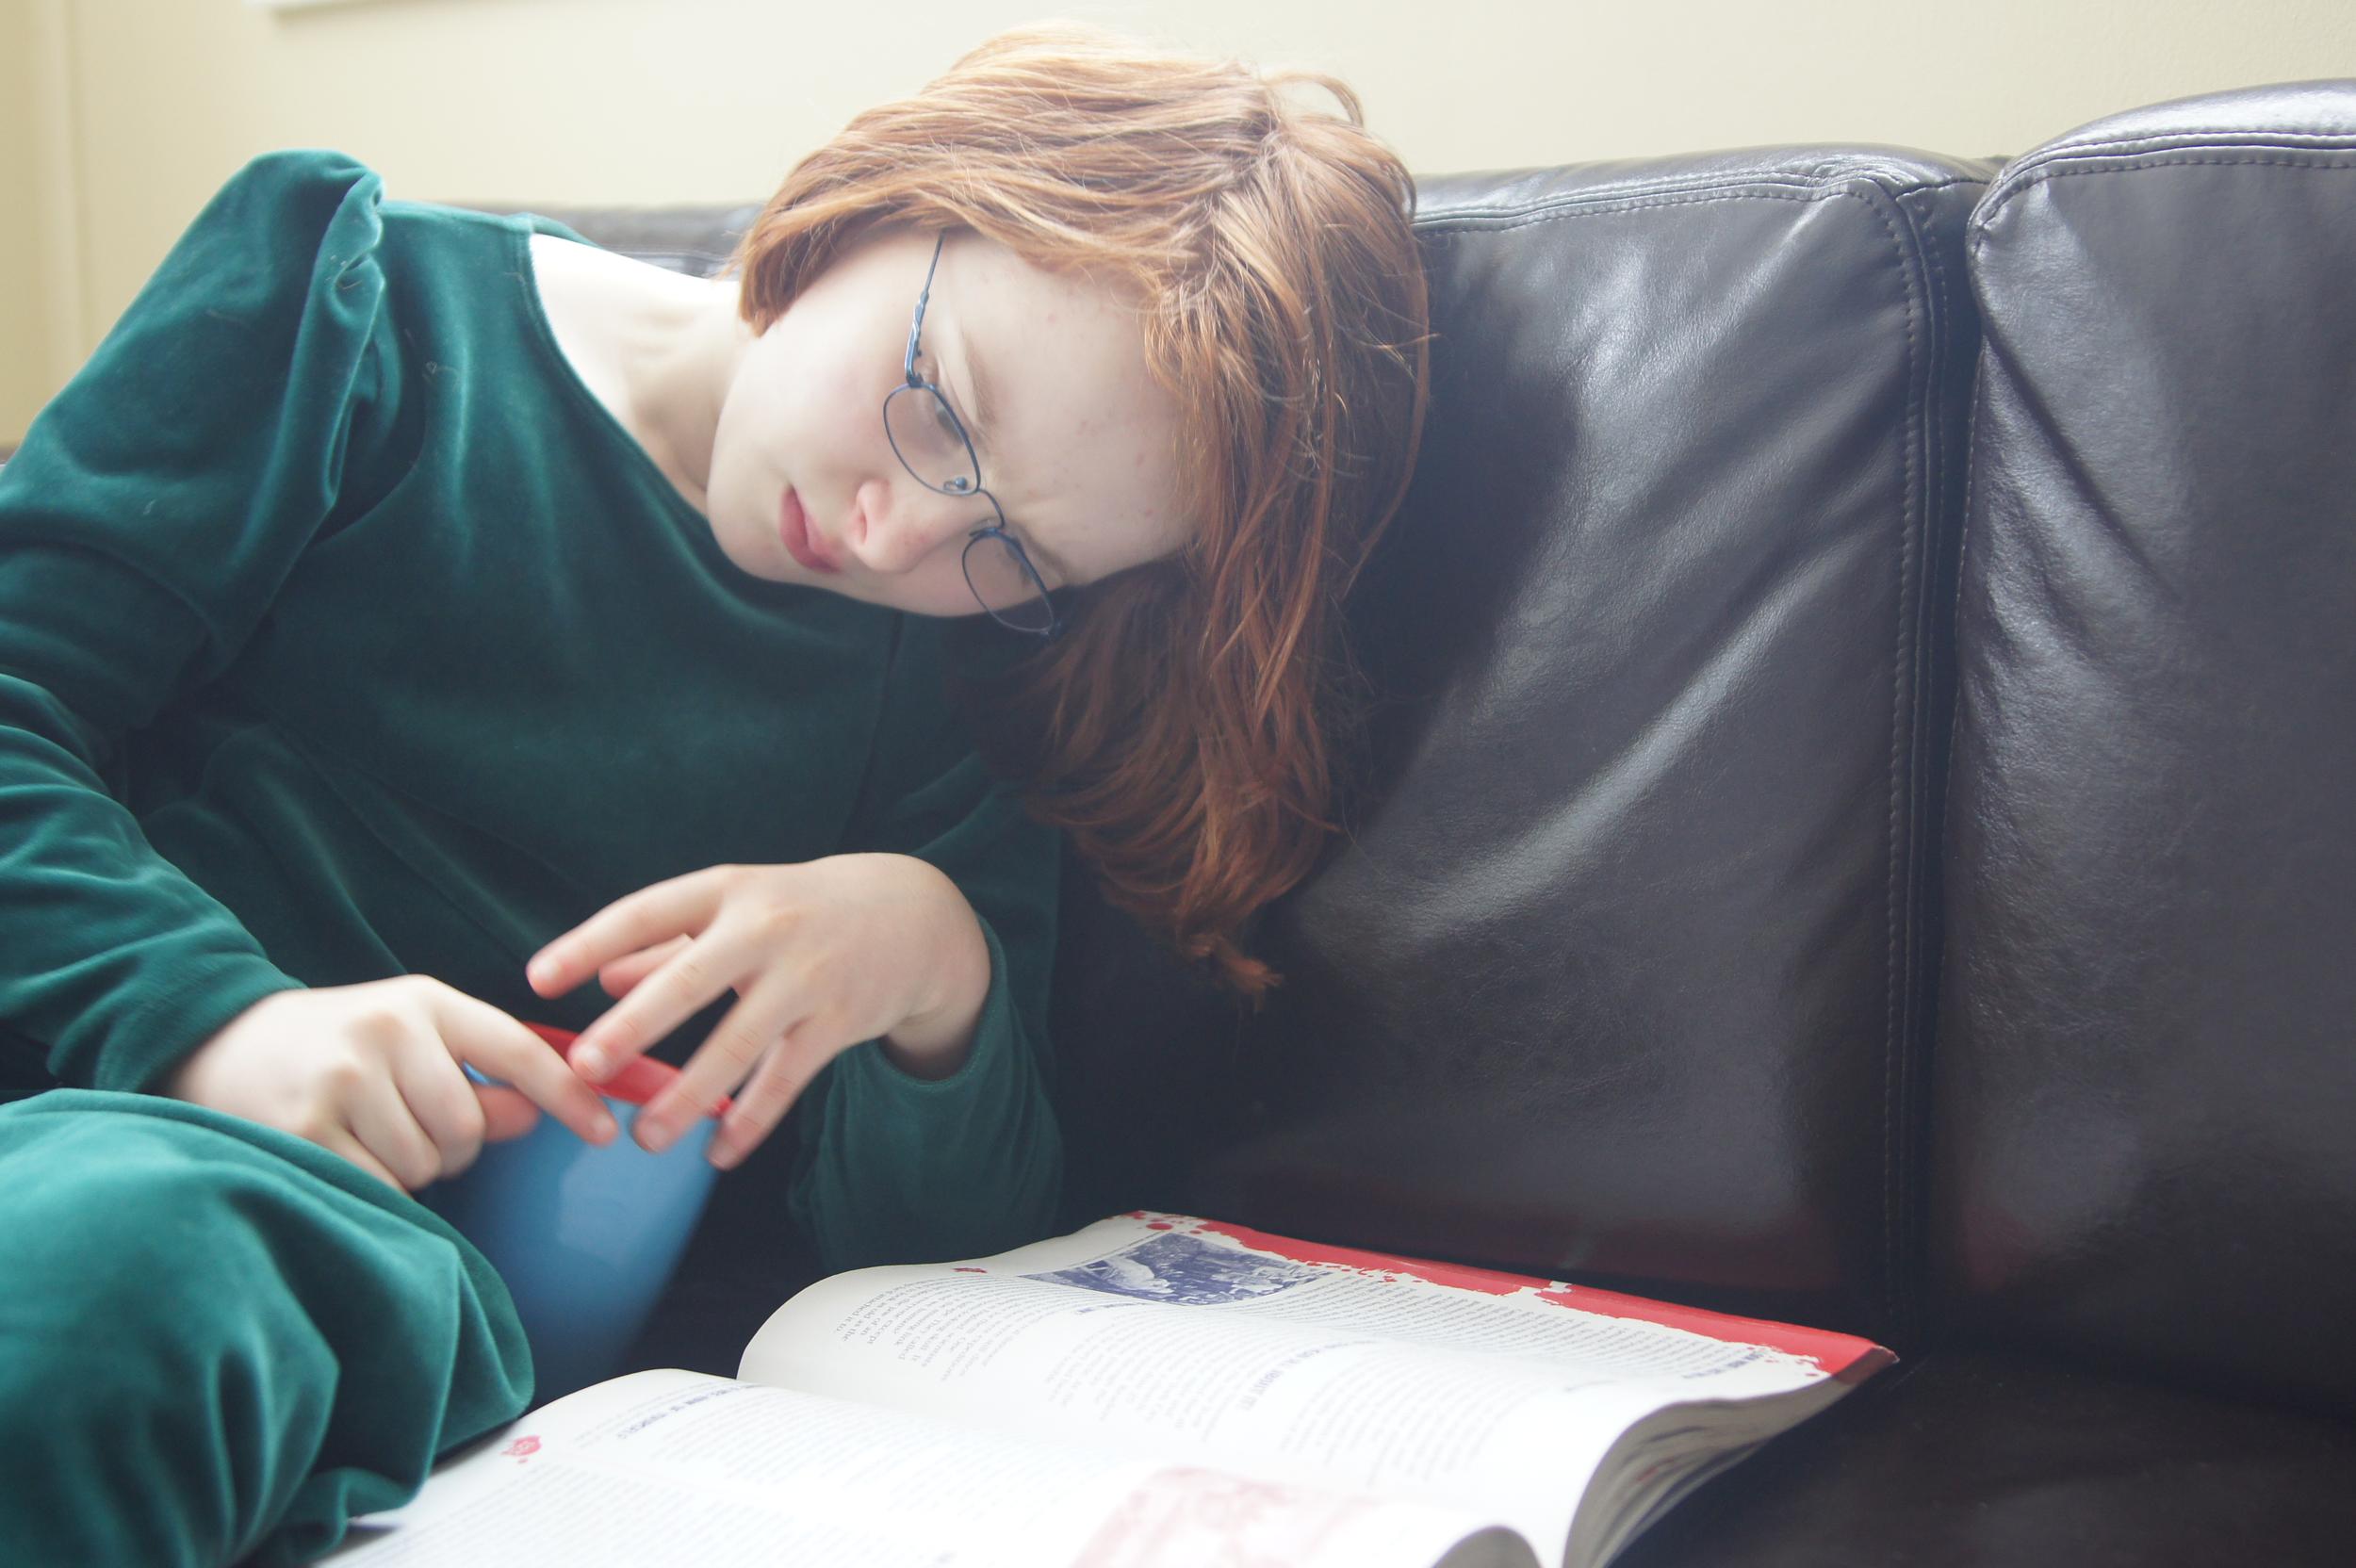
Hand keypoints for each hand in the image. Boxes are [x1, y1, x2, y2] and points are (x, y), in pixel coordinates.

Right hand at [163, 976, 618, 1191]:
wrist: (219, 1043)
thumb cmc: (339, 1046)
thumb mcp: (412, 1038)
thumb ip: (479, 1076)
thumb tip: (535, 1117)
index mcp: (426, 1002)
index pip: (518, 1050)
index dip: (568, 1095)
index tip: (607, 1131)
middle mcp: (387, 1032)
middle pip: (470, 1126)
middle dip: (453, 1144)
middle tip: (405, 1123)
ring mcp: (343, 1080)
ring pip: (427, 1163)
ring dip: (408, 1167)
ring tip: (365, 1132)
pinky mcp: (303, 1130)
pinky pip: (379, 1186)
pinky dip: (373, 1187)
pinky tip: (340, 1154)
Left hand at [525, 855, 991, 1170]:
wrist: (915, 914)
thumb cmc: (804, 909)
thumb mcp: (737, 906)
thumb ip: (666, 941)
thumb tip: (600, 977)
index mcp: (728, 891)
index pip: (646, 912)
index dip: (589, 944)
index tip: (536, 980)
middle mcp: (767, 928)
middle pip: (692, 978)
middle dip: (636, 1023)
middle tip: (586, 1066)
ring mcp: (807, 977)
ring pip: (741, 1043)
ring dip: (689, 1094)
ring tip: (644, 1139)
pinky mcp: (841, 1021)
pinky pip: (788, 1079)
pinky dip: (752, 1121)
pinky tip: (718, 1154)